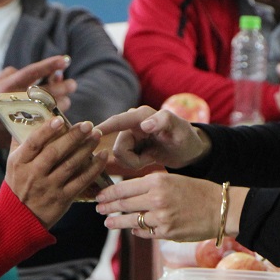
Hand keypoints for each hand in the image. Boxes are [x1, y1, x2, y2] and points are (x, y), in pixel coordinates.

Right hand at [0, 55, 75, 154]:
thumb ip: (8, 74)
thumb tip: (26, 70)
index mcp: (8, 86)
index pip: (34, 72)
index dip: (51, 65)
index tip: (66, 59)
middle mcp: (17, 100)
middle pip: (49, 91)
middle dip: (65, 86)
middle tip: (72, 84)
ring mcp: (22, 117)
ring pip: (52, 108)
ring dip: (63, 103)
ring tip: (65, 99)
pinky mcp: (25, 131)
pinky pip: (47, 123)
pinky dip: (55, 118)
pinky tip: (58, 114)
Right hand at [6, 116, 106, 227]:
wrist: (19, 217)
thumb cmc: (18, 184)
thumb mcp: (13, 163)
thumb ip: (21, 141)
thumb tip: (32, 116)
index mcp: (20, 162)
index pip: (33, 143)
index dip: (47, 130)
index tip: (60, 119)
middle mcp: (34, 174)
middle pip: (55, 152)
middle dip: (73, 137)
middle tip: (88, 124)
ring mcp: (49, 187)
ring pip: (70, 165)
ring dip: (86, 149)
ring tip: (97, 135)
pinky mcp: (63, 199)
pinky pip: (81, 181)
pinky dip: (94, 168)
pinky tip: (103, 156)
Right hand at [95, 107, 210, 170]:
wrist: (189, 151)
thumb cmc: (186, 138)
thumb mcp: (180, 130)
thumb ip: (164, 121)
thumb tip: (144, 125)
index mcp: (141, 116)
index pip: (117, 121)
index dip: (103, 128)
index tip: (90, 133)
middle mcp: (133, 124)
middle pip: (118, 147)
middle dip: (131, 159)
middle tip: (149, 159)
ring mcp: (130, 135)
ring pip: (120, 156)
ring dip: (134, 162)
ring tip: (150, 158)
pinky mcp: (131, 146)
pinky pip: (124, 160)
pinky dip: (135, 164)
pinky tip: (147, 159)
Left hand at [95, 173, 221, 240]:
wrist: (220, 208)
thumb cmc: (198, 191)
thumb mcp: (172, 180)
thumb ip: (150, 186)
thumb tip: (129, 195)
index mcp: (157, 181)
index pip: (124, 187)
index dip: (108, 193)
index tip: (100, 196)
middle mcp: (156, 198)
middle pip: (123, 204)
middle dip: (108, 207)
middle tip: (99, 209)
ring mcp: (161, 217)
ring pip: (130, 221)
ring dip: (116, 222)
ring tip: (108, 222)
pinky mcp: (166, 233)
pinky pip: (145, 232)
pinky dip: (137, 231)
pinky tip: (133, 230)